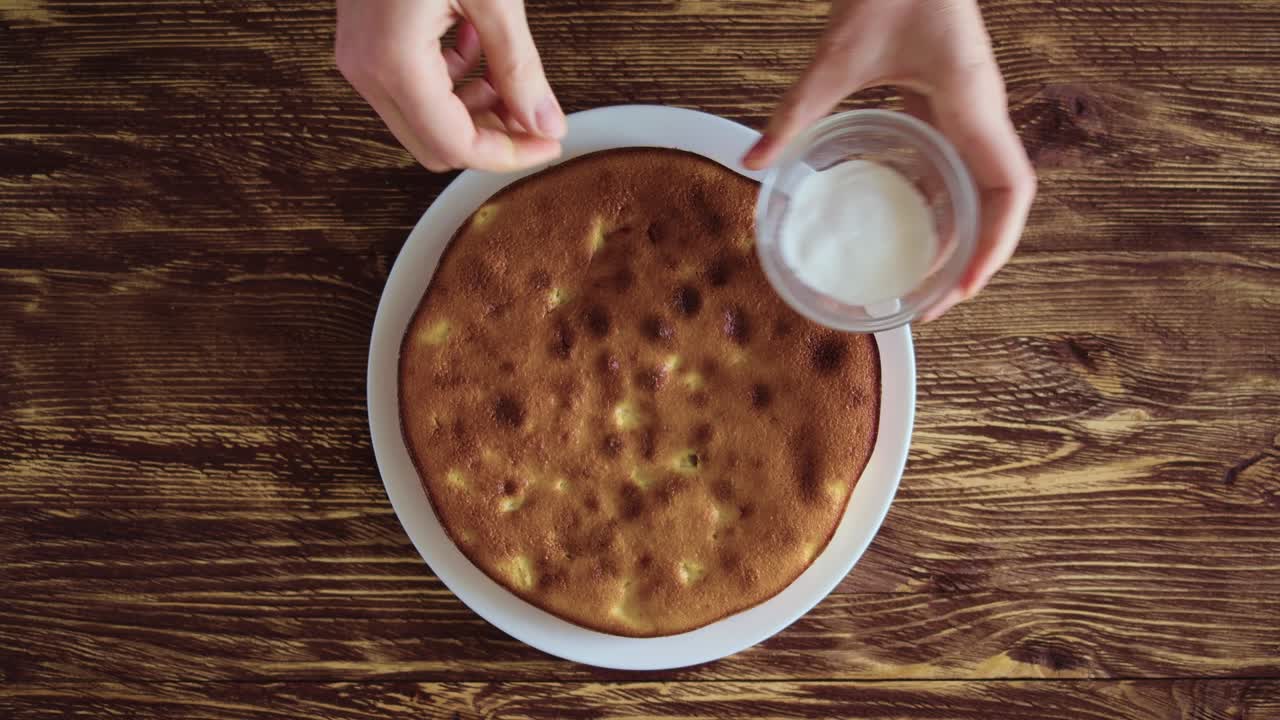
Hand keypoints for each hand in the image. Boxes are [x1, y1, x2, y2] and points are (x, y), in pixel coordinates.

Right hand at [336, 0, 564, 172]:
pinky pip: (411, 87)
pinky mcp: (366, 39)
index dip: (509, 154)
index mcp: (393, 61)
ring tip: (511, 77)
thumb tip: (544, 121)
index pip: (455, 146)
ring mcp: (360, 55)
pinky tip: (478, 49)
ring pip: (423, 121)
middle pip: (434, 146)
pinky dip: (452, 83)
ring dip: (473, 111)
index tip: (548, 142)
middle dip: (491, 138)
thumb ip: (520, 67)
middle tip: (536, 118)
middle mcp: (366, 67)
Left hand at [743, 0, 1034, 320]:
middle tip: (931, 303)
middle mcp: (982, 113)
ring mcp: (972, 108)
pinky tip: (909, 223)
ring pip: (983, 186)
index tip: (959, 290)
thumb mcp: (835, 57)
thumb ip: (795, 112)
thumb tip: (753, 160)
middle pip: (1000, 202)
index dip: (993, 247)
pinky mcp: (951, 101)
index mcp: (972, 105)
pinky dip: (942, 200)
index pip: (1009, 190)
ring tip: (924, 278)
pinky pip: (959, 162)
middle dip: (975, 257)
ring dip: (962, 233)